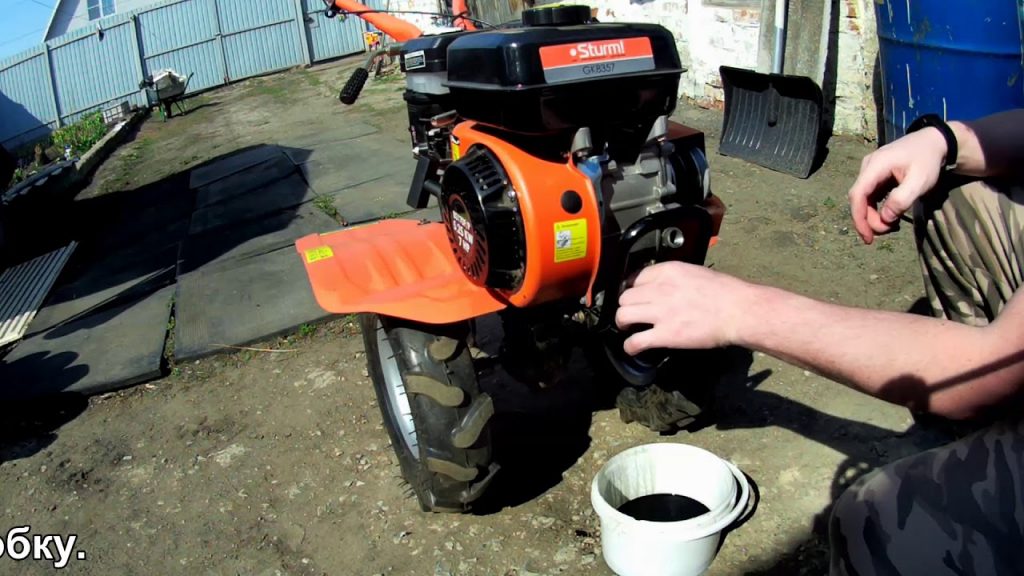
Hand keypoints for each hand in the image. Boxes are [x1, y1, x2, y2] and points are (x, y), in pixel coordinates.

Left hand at [614, 261, 750, 353]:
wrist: (738, 310)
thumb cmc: (723, 292)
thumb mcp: (693, 272)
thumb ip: (672, 277)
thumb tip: (660, 286)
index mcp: (667, 271)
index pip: (634, 277)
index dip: (632, 289)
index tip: (635, 296)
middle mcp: (659, 289)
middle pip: (625, 296)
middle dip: (626, 306)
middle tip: (633, 314)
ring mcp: (661, 312)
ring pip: (623, 315)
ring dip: (623, 323)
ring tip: (630, 328)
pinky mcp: (665, 334)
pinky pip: (635, 341)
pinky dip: (630, 346)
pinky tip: (634, 348)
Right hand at [848, 127, 946, 243]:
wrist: (934, 142)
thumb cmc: (928, 160)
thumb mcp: (920, 181)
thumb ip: (902, 199)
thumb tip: (885, 218)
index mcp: (876, 165)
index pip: (858, 194)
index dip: (859, 218)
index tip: (868, 237)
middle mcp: (868, 167)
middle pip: (860, 199)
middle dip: (870, 219)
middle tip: (890, 230)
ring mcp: (870, 171)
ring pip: (864, 199)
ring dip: (874, 215)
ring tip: (892, 224)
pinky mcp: (876, 176)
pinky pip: (871, 196)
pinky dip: (878, 209)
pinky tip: (891, 215)